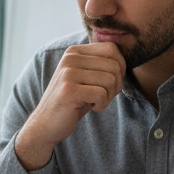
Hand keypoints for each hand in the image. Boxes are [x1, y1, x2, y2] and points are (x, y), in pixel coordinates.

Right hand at [15, 43, 125, 170]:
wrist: (47, 124)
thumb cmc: (73, 101)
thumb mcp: (87, 78)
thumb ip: (102, 66)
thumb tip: (126, 63)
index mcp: (74, 51)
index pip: (112, 49)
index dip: (120, 67)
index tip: (110, 83)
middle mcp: (70, 58)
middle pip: (114, 65)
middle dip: (116, 84)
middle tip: (104, 96)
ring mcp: (68, 73)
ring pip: (110, 80)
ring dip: (109, 96)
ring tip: (96, 101)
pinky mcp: (69, 90)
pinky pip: (102, 94)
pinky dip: (102, 104)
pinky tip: (91, 107)